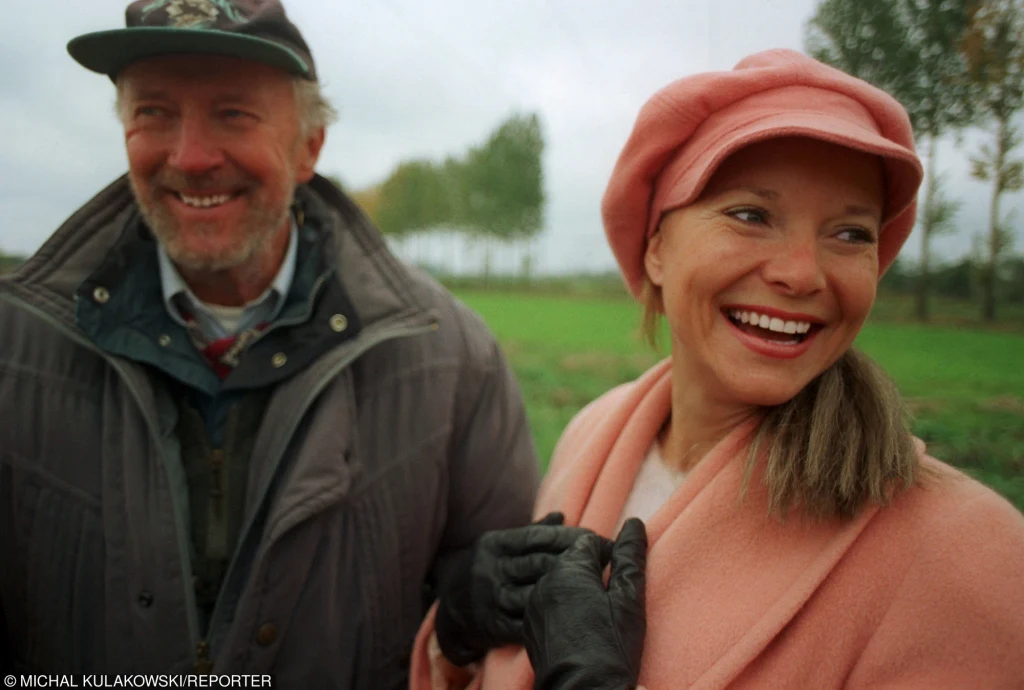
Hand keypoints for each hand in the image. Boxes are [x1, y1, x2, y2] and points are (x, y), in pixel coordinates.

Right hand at [434, 512, 609, 665]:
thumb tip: (562, 515)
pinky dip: (550, 619)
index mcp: (495, 544)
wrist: (448, 608)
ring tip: (598, 589)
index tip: (598, 538)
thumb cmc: (486, 569)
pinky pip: (526, 623)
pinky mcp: (493, 626)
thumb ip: (531, 532)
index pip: (538, 537)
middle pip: (541, 563)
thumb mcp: (500, 545)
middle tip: (608, 561)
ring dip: (568, 592)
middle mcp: (492, 569)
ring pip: (536, 593)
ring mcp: (491, 598)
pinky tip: (573, 616)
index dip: (570, 537)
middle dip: (577, 562)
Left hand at [523, 518, 647, 689]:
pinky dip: (561, 609)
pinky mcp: (528, 628)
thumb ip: (630, 556)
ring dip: (574, 590)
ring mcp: (532, 605)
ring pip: (556, 583)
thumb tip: (635, 523)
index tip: (621, 577)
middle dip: (591, 572)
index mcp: (567, 568)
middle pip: (570, 561)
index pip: (589, 542)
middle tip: (611, 598)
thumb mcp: (629, 599)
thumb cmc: (612, 647)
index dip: (609, 555)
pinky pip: (546, 605)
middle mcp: (543, 581)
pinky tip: (578, 629)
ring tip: (595, 615)